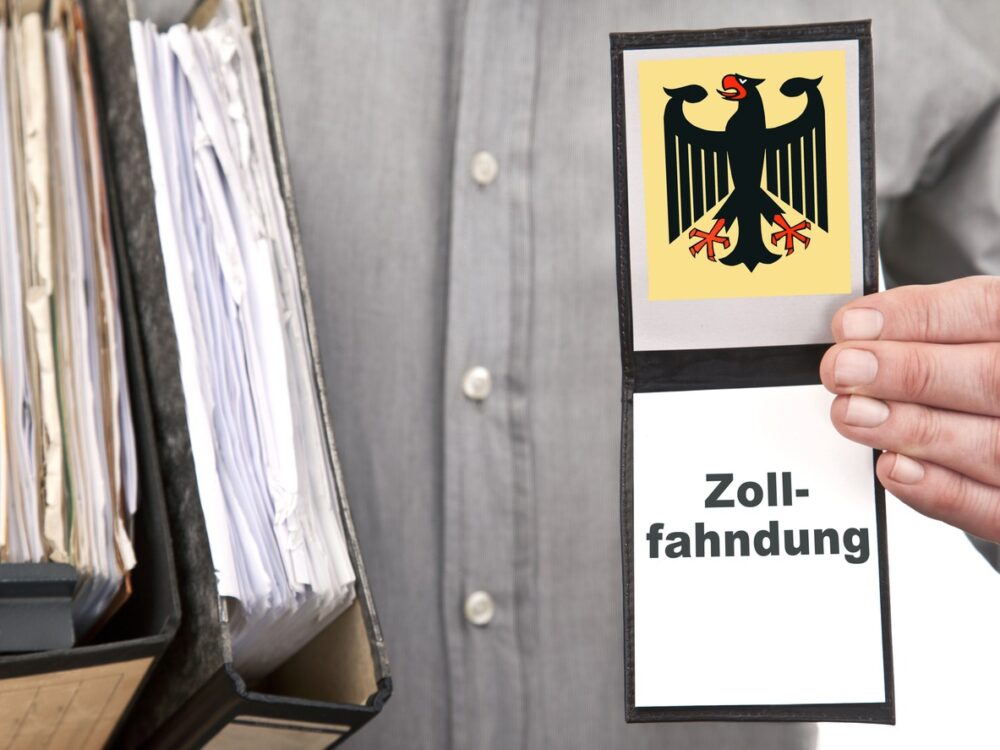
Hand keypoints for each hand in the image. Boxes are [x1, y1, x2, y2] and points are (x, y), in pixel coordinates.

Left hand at [822, 276, 999, 541]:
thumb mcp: (969, 334)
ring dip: (909, 429)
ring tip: (852, 414)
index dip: (914, 317)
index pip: (983, 310)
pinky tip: (893, 466)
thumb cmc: (982, 374)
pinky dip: (936, 489)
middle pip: (989, 378)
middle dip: (905, 373)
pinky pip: (987, 506)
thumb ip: (926, 329)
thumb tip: (857, 331)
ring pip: (987, 444)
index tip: (851, 327)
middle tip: (843, 370)